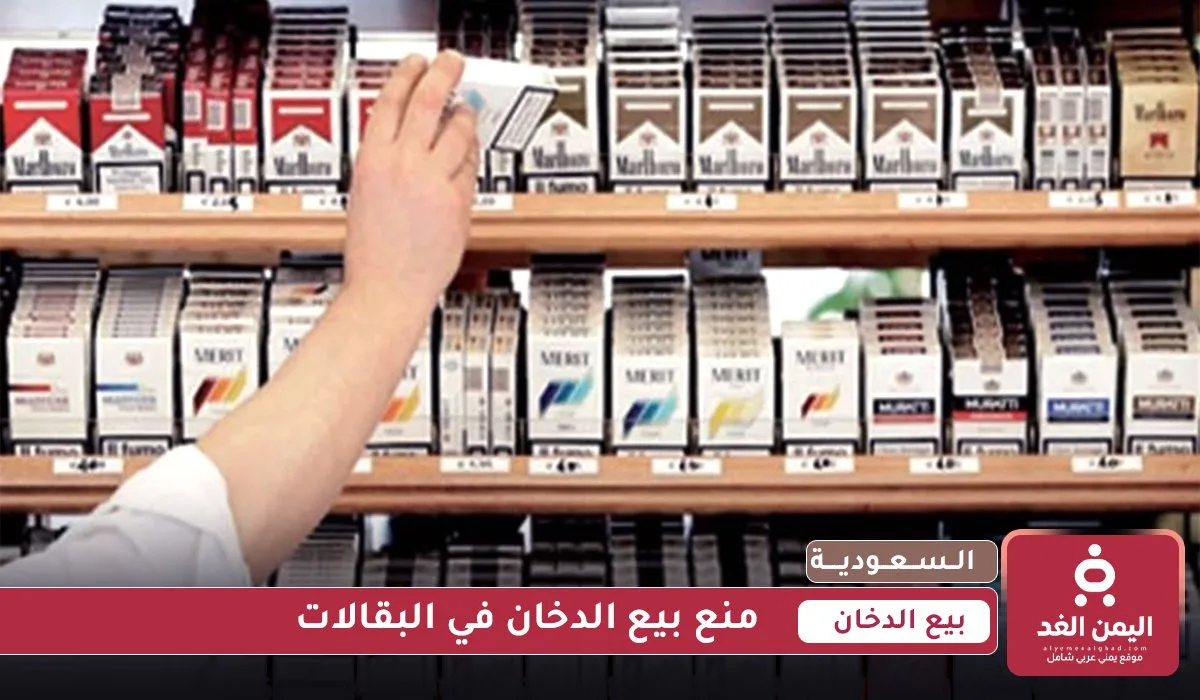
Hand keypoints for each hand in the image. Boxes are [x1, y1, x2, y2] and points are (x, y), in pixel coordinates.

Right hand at [344, 51, 478, 307]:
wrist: (387, 291)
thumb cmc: (373, 256)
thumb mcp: (364, 196)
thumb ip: (384, 165)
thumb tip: (402, 142)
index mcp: (370, 161)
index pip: (389, 100)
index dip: (406, 75)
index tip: (417, 63)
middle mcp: (402, 165)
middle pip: (428, 102)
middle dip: (443, 75)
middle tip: (453, 63)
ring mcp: (432, 181)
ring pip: (457, 131)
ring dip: (465, 116)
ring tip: (467, 111)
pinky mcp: (458, 200)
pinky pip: (471, 166)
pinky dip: (472, 154)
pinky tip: (471, 151)